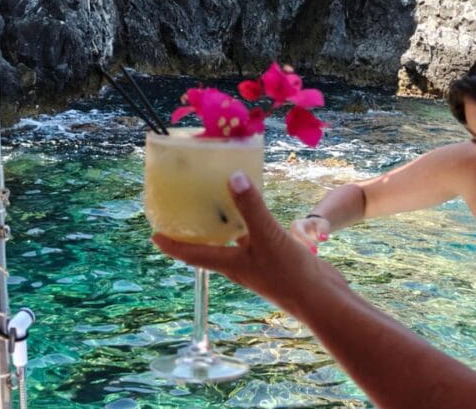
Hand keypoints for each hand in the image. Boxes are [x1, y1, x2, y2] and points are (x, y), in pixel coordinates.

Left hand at [151, 171, 345, 315]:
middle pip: (210, 248)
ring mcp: (258, 264)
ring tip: (218, 204)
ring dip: (224, 228)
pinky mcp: (276, 261)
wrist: (321, 299)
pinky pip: (256, 240)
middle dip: (197, 232)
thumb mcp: (268, 236)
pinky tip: (257, 211)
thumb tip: (232, 177)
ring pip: (234, 243)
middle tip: (185, 212)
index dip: (171, 245)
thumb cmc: (290, 274)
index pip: (191, 254)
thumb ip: (250, 207)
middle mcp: (239, 266)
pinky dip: (250, 226)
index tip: (154, 235)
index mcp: (230, 264)